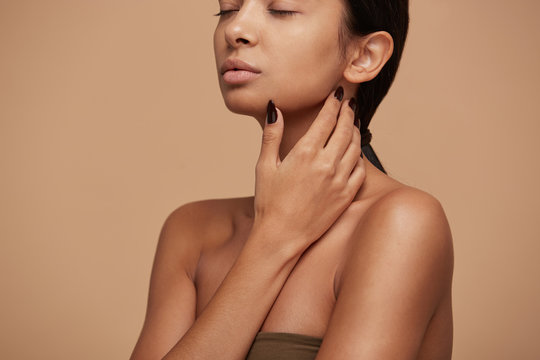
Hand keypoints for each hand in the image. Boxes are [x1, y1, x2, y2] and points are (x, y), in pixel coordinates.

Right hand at [252, 87, 365, 254]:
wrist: (281, 236)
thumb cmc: (268, 202)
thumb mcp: (264, 166)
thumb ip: (272, 135)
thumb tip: (273, 109)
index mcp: (305, 153)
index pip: (326, 119)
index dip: (333, 103)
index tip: (337, 93)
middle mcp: (326, 164)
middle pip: (345, 129)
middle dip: (348, 112)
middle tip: (349, 103)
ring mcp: (339, 180)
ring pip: (356, 147)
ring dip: (355, 131)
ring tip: (353, 122)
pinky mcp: (346, 195)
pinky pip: (361, 169)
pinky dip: (359, 156)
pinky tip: (355, 152)